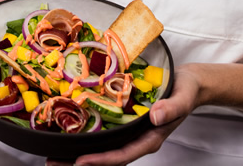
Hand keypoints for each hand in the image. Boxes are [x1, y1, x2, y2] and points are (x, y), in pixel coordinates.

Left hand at [47, 65, 201, 165]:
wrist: (190, 83)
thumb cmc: (187, 89)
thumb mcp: (183, 96)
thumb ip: (172, 108)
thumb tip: (155, 116)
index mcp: (150, 138)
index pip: (122, 154)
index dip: (101, 160)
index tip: (80, 161)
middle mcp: (136, 138)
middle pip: (106, 157)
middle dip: (80, 162)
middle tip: (52, 163)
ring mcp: (129, 131)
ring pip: (101, 147)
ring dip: (77, 151)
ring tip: (52, 155)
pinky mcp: (123, 120)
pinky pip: (103, 131)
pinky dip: (85, 134)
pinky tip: (67, 131)